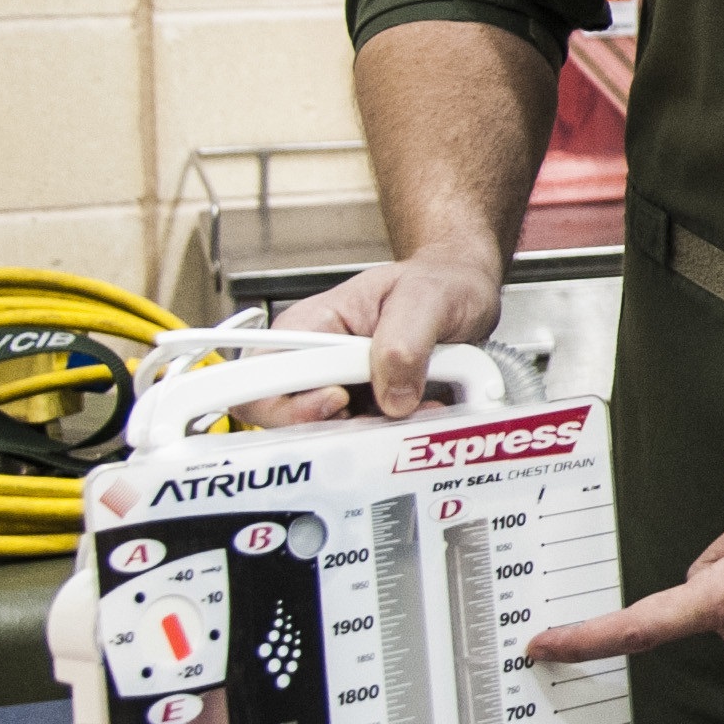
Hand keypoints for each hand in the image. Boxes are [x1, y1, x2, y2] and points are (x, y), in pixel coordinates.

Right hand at [248, 247, 500, 422]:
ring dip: (377, 434)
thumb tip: (393, 398)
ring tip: (419, 407)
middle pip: (290, 423)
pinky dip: (395, 435)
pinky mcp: (365, 411)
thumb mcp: (426, 298)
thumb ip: (405, 342)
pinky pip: (367, 441)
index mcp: (308, 327)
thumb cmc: (436, 283)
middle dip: (342, 428)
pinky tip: (423, 413)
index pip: (259, 379)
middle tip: (391, 412)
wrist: (464, 293)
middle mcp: (314, 364)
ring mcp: (338, 390)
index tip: (339, 399)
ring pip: (332, 439)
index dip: (289, 402)